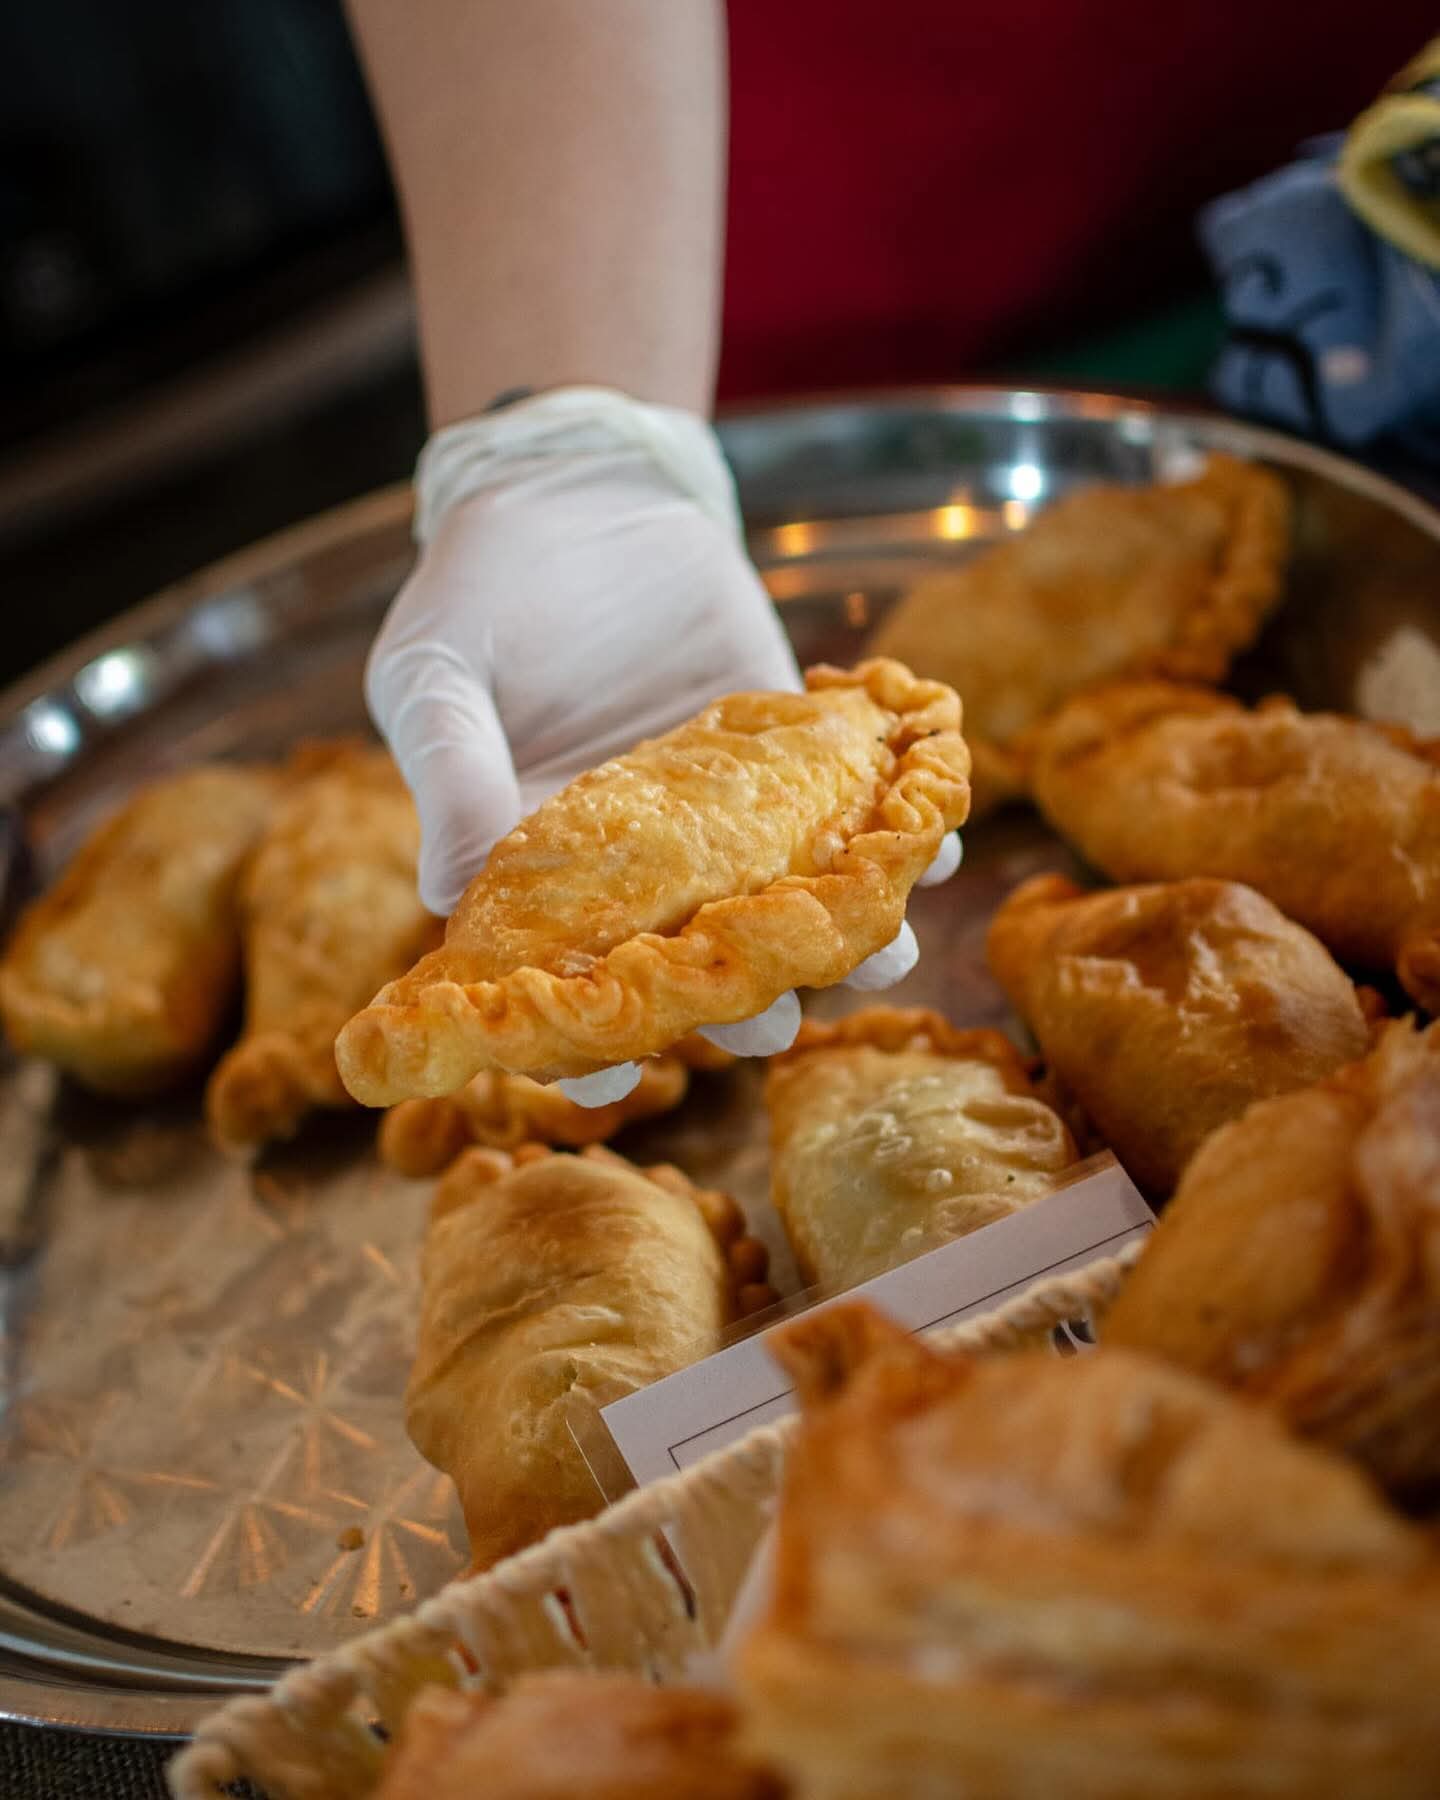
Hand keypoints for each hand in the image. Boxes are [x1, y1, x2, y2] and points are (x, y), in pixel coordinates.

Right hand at [366, 391, 963, 1103]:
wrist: (579, 484)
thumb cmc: (482, 585)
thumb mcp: (433, 671)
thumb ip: (446, 771)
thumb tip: (446, 890)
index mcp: (545, 862)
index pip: (566, 973)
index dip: (583, 1038)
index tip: (613, 1080)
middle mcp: (642, 855)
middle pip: (693, 954)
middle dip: (738, 1001)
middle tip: (774, 1024)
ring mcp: (722, 806)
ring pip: (784, 893)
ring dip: (838, 930)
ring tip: (886, 951)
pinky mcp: (788, 744)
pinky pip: (847, 797)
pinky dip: (894, 822)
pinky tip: (938, 842)